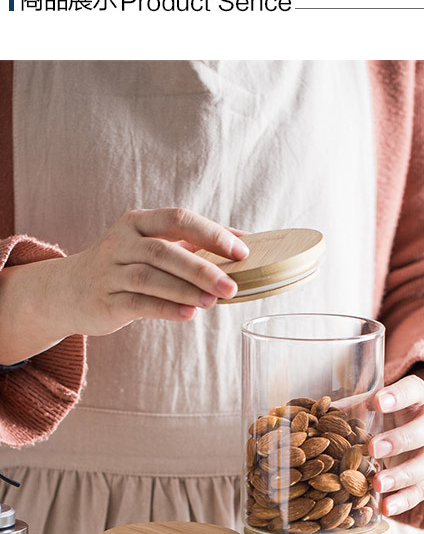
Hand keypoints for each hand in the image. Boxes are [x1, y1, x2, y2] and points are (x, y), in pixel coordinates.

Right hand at [0, 208, 248, 362]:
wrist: (69, 291)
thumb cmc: (124, 266)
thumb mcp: (151, 246)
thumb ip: (192, 244)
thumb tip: (244, 244)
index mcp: (138, 222)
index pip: (178, 219)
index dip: (211, 234)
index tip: (242, 252)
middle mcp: (121, 242)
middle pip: (164, 250)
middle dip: (202, 269)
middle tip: (232, 286)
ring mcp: (111, 272)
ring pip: (150, 278)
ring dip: (185, 290)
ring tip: (213, 302)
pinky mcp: (106, 300)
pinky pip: (138, 304)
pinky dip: (166, 309)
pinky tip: (189, 314)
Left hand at [370, 368, 423, 517]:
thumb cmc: (398, 412)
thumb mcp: (382, 403)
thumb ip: (357, 405)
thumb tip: (322, 410)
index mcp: (421, 397)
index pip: (414, 390)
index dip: (398, 396)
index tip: (378, 401)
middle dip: (400, 440)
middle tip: (373, 448)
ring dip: (401, 476)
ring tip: (378, 485)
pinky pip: (420, 490)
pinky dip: (403, 501)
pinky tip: (385, 508)